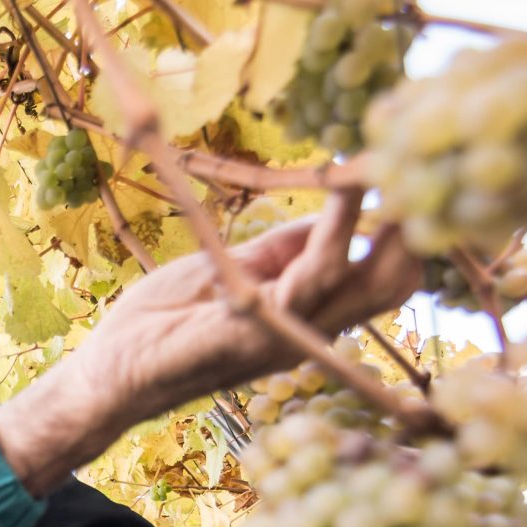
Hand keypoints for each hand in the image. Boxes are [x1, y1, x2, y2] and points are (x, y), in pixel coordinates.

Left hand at [0, 190, 417, 493]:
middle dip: (413, 220)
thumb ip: (287, 244)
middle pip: (395, 279)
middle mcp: (314, 328)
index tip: (408, 159)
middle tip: (412, 157)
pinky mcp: (259, 330)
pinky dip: (333, 228)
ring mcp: (292, 333)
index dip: (407, 221)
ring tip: (376, 163)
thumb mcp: (237, 267)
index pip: (387, 271)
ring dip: (375, 214)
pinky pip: (311, 276)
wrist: (113, 369)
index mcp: (312, 312)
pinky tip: (341, 186)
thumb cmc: (168, 317)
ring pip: (365, 278)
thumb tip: (339, 206)